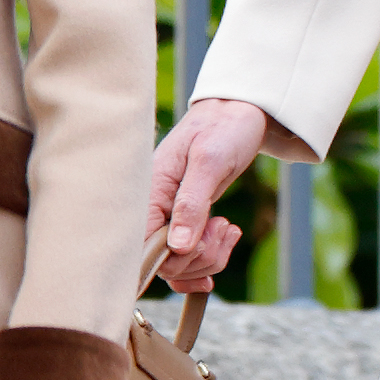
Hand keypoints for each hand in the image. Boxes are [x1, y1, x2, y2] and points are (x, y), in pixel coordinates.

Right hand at [148, 96, 267, 295]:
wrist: (236, 114)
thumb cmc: (222, 129)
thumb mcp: (209, 161)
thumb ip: (192, 204)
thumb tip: (177, 247)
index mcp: (149, 192)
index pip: (142, 246)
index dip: (172, 258)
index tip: (201, 243)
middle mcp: (153, 209)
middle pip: (164, 263)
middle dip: (200, 257)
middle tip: (222, 227)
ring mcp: (168, 217)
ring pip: (180, 264)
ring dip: (210, 256)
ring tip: (228, 227)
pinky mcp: (184, 221)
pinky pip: (188, 258)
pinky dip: (208, 259)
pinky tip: (224, 242)